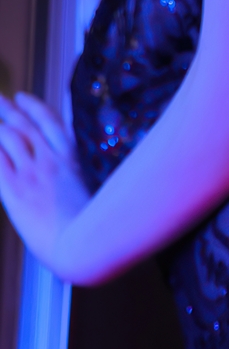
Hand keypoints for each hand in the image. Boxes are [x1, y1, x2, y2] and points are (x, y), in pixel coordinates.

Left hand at [0, 93, 90, 278]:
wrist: (84, 250)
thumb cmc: (97, 236)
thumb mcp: (99, 200)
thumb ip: (87, 181)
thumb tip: (87, 179)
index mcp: (73, 164)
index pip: (51, 124)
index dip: (34, 108)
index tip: (23, 99)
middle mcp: (50, 162)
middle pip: (25, 126)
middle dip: (8, 110)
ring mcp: (32, 174)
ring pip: (7, 136)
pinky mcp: (15, 189)